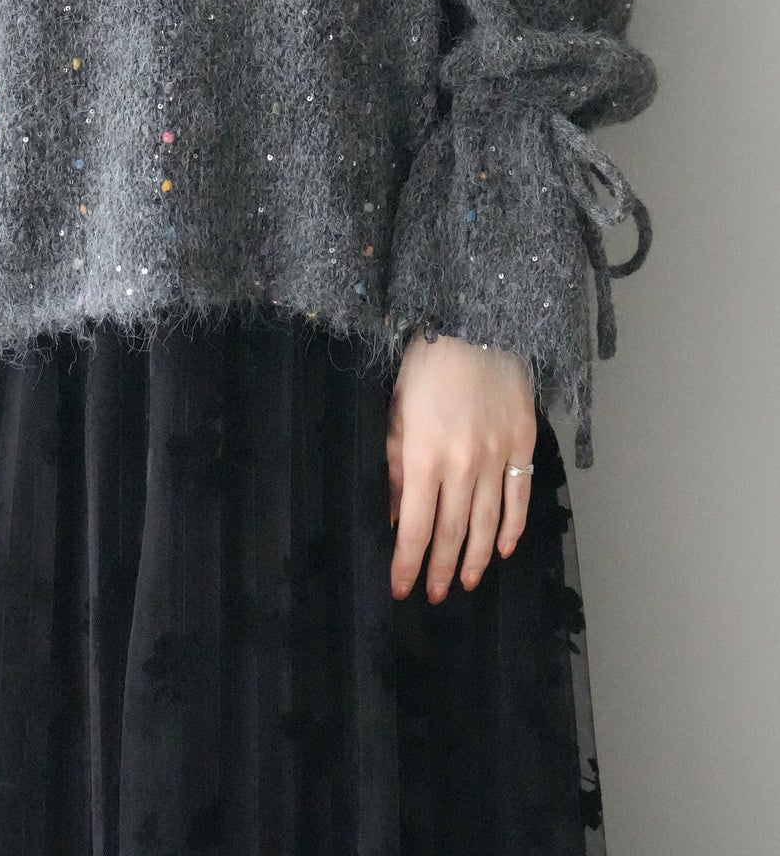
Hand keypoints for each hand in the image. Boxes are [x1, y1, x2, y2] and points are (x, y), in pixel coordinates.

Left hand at [385, 329, 536, 603]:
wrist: (477, 325)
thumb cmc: (427, 364)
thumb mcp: (397, 412)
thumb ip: (397, 466)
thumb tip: (398, 515)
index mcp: (424, 456)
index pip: (416, 527)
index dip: (408, 563)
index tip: (401, 589)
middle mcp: (463, 465)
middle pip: (451, 532)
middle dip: (440, 568)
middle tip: (434, 595)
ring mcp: (498, 457)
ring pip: (486, 523)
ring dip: (474, 558)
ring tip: (465, 583)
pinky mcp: (523, 445)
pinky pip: (519, 498)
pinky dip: (511, 528)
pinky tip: (501, 549)